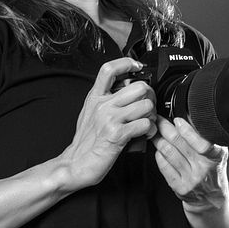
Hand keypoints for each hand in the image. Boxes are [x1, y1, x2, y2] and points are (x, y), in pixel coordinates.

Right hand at [59, 57, 156, 189]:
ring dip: (152, 115)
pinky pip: (145, 124)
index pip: (109, 69)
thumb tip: (125, 89)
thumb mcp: (90, 114)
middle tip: (147, 106)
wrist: (76, 164)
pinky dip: (150, 130)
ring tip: (147, 123)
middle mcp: (102, 105)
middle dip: (150, 97)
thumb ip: (104, 100)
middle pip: (139, 87)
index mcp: (95, 98)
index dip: (126, 63)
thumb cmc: (85, 142)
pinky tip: (145, 134)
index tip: (137, 66)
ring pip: (146, 105)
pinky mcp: (117, 134)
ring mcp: (110, 118)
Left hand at [152, 116, 228, 207]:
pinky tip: (159, 150)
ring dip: (159, 140)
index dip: (187, 130)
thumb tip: (187, 119)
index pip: (202, 143)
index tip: (178, 120)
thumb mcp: (216, 154)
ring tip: (155, 133)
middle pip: (179, 144)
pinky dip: (159, 155)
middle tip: (158, 120)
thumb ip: (205, 139)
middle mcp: (204, 169)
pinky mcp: (179, 187)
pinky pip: (164, 166)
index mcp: (216, 157)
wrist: (210, 199)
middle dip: (165, 128)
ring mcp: (191, 179)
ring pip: (168, 153)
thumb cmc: (213, 172)